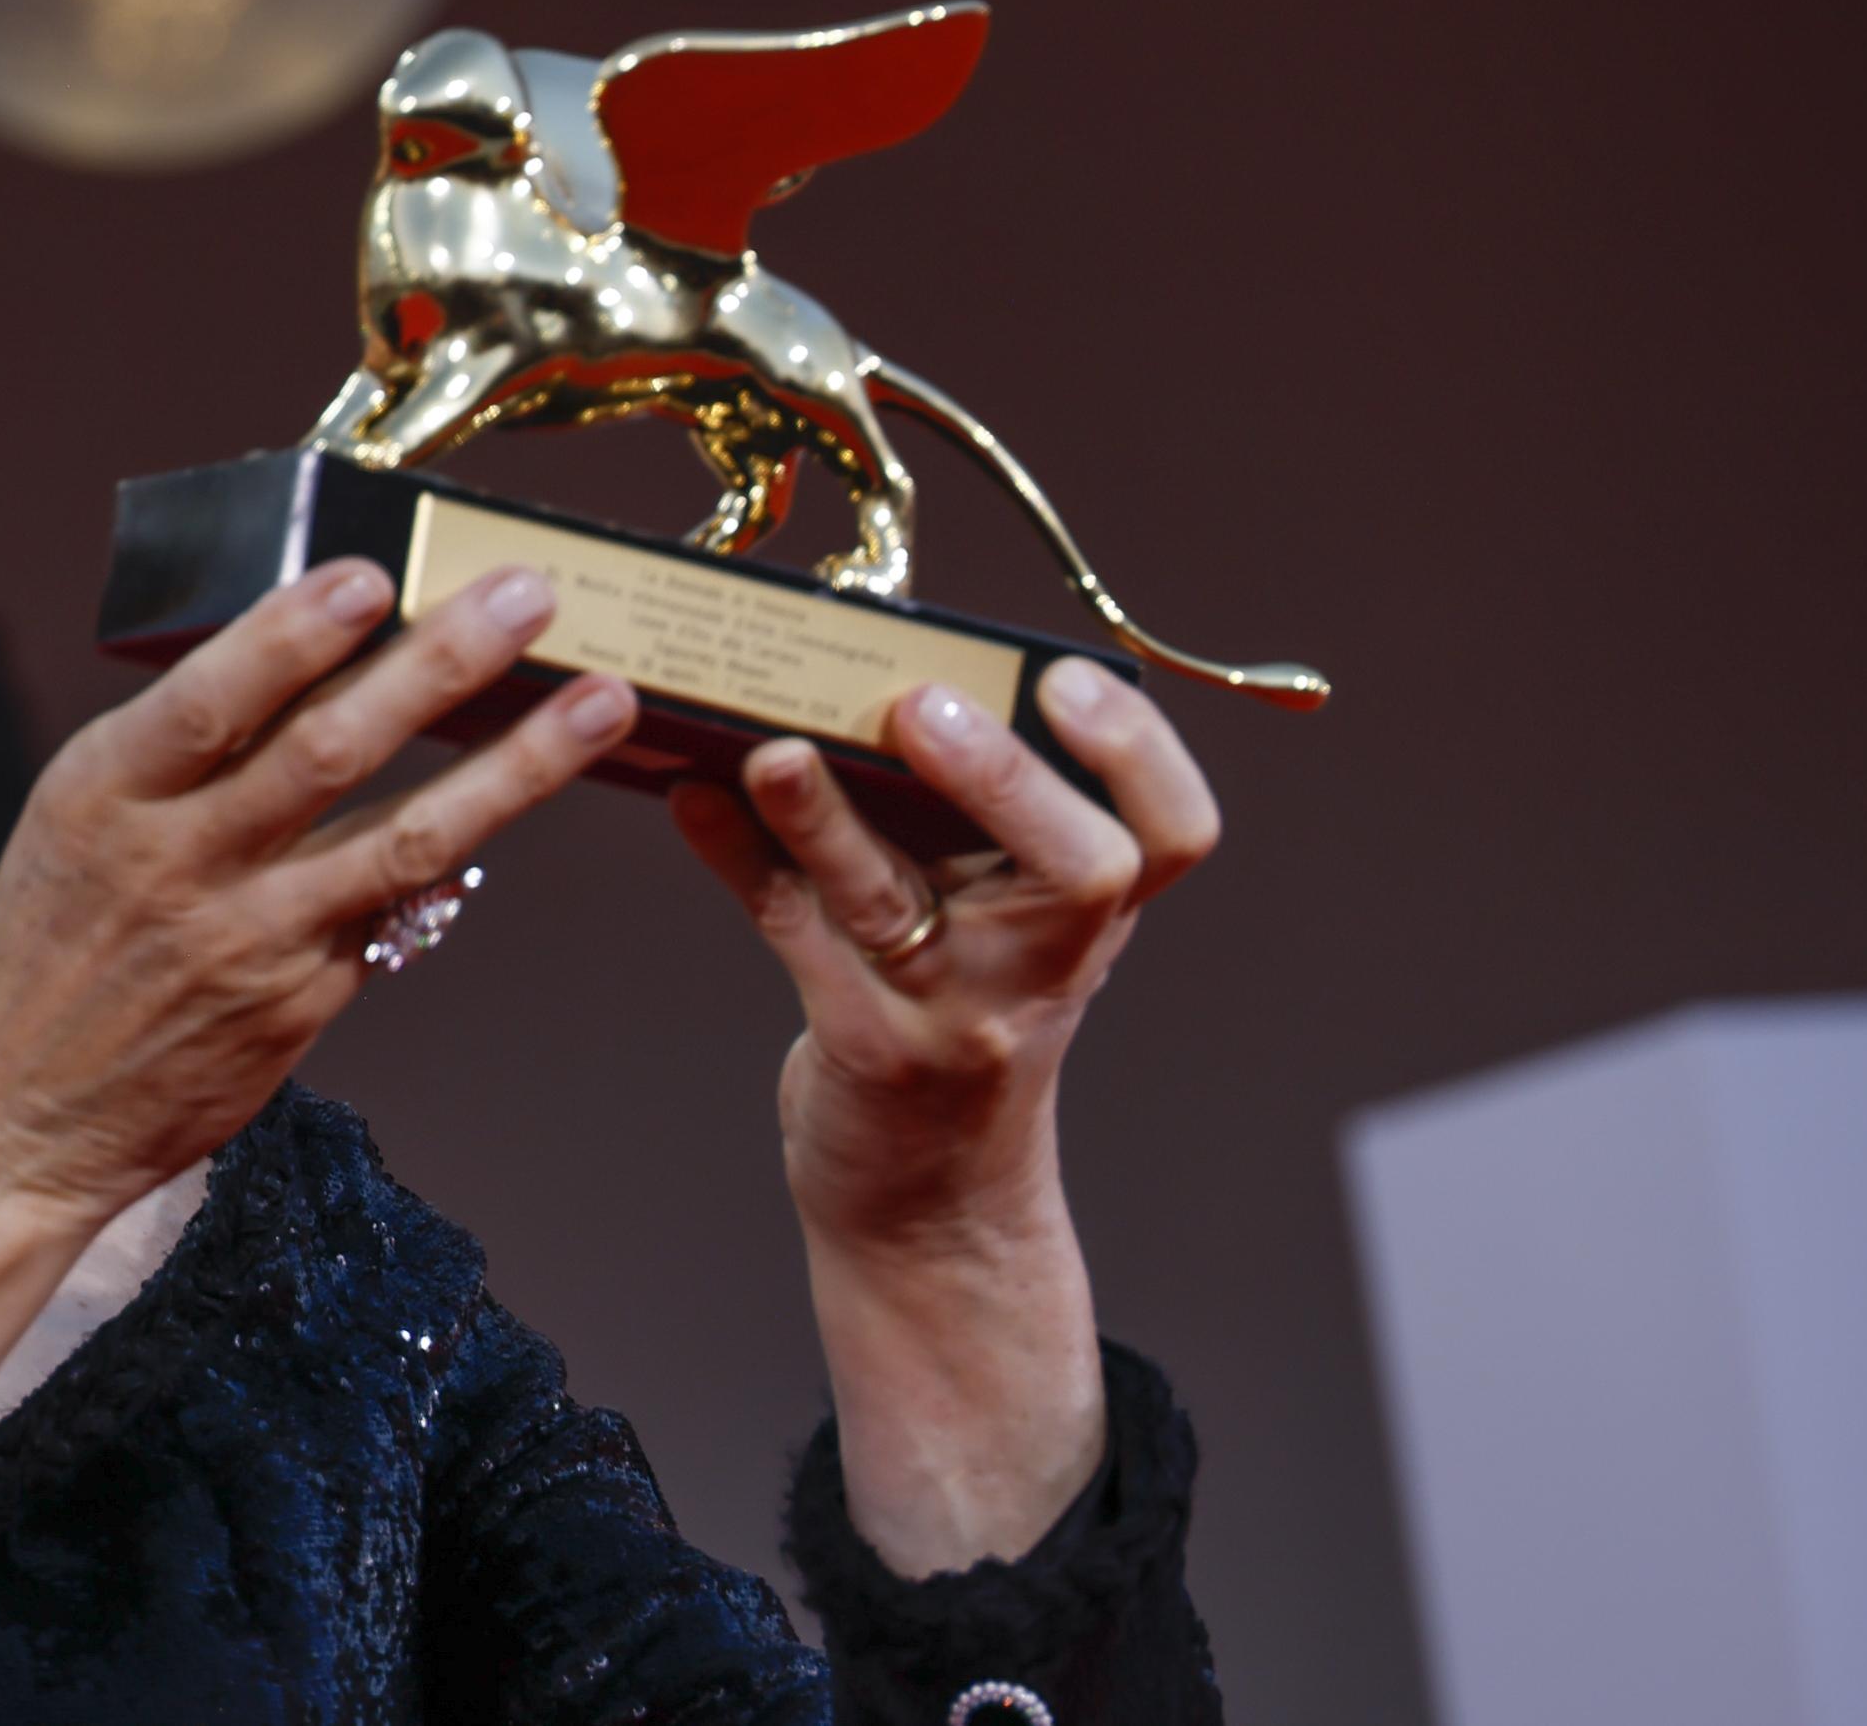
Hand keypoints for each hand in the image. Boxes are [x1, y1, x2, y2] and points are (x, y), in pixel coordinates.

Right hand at [0, 556, 638, 1232]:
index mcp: (101, 796)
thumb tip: (284, 665)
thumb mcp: (67, 825)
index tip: (373, 572)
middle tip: (526, 596)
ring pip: (406, 838)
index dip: (295, 632)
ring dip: (516, 765)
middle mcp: (179, 863)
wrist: (7, 1125)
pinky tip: (516, 805)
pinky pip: (393, 914)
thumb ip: (165, 759)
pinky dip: (458, 854)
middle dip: (442, 664)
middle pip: (331, 749)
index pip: (212, 697)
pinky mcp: (299, 1005)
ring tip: (599, 702)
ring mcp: (249, 940)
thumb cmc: (30, 959)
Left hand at [674, 660, 1217, 1247]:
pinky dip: (739, 858)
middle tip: (923, 706)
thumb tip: (872, 668)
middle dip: (1004, 778)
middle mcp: (1042, 963)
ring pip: (895, 902)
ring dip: (826, 818)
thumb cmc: (961, 1014)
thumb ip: (977, 821)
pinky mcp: (863, 1046)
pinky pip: (793, 932)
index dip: (1137, 752)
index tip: (1066, 682)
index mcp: (1090, 915)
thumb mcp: (1007, 927)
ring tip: (772, 749)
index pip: (1173, 832)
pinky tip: (694, 799)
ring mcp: (956, 1015)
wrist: (932, 1197)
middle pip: (1077, 871)